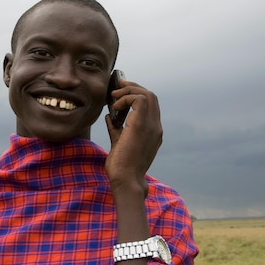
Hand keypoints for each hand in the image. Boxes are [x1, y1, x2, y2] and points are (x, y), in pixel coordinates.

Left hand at [104, 78, 162, 195]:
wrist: (126, 180)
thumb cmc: (122, 167)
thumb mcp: (119, 142)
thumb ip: (116, 128)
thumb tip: (109, 117)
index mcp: (153, 131)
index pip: (151, 105)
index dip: (137, 94)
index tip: (122, 92)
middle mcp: (156, 126)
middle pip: (151, 96)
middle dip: (134, 87)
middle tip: (119, 85)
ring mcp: (151, 125)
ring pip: (147, 94)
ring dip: (130, 90)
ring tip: (115, 95)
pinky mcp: (141, 125)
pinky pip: (138, 99)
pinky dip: (126, 98)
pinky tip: (115, 106)